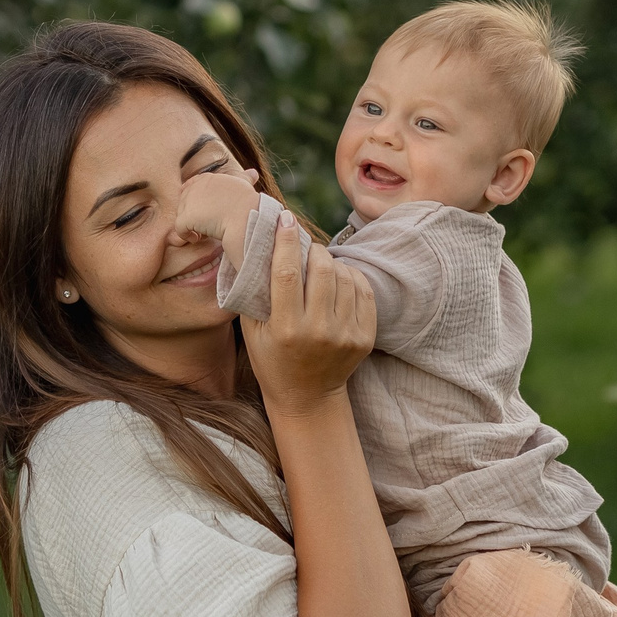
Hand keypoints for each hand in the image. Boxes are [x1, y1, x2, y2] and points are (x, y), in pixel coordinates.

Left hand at [172, 163, 260, 248]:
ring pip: (182, 216)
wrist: (247, 218)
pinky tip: (197, 239)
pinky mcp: (186, 217)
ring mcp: (190, 201)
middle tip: (208, 224)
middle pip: (184, 202)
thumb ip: (244, 178)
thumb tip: (253, 173)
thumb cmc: (250, 206)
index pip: (191, 187)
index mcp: (209, 178)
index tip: (206, 212)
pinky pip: (179, 229)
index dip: (196, 201)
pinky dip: (186, 236)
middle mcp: (196, 186)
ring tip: (205, 232)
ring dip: (191, 226)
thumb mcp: (246, 186)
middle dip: (194, 214)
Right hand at [242, 209, 372, 409]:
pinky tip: (338, 279)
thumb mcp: (252, 330)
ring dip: (331, 262)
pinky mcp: (365, 337)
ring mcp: (346, 335)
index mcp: (286, 329)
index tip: (284, 219)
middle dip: (312, 249)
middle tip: (304, 247)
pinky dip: (350, 276)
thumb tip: (251, 246)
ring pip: (344, 276)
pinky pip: (363, 291)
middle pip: (321, 270)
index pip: (287, 274)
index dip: (285, 242)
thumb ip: (252, 292)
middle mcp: (318, 332)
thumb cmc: (272, 359)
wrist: (307, 397)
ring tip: (320, 265)